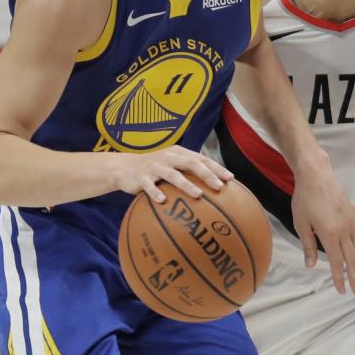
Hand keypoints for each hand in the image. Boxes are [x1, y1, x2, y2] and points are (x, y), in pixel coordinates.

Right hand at [110, 146, 233, 203]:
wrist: (124, 167)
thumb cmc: (155, 169)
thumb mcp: (173, 165)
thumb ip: (189, 172)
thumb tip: (214, 186)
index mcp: (179, 153)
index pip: (201, 159)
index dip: (216, 168)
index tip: (230, 178)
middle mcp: (169, 157)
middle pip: (191, 163)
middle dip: (207, 174)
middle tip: (219, 186)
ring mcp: (155, 167)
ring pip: (173, 175)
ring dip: (186, 185)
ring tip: (198, 195)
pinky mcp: (141, 177)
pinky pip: (149, 186)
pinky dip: (155, 193)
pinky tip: (162, 201)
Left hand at [291, 153, 354, 294]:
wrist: (316, 176)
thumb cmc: (305, 199)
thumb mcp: (301, 224)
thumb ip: (308, 246)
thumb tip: (311, 265)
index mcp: (330, 234)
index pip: (336, 262)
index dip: (339, 278)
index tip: (341, 291)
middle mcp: (344, 230)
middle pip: (352, 259)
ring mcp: (351, 222)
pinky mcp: (353, 214)